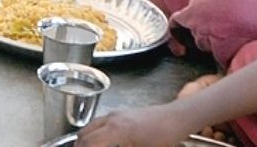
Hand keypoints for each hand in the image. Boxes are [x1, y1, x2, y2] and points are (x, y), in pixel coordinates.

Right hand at [76, 105, 190, 146]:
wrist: (177, 118)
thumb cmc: (164, 136)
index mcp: (116, 130)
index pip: (88, 142)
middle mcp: (113, 119)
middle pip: (85, 133)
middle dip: (80, 145)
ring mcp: (117, 113)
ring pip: (92, 126)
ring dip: (86, 138)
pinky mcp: (123, 113)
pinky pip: (101, 122)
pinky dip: (95, 132)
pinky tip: (102, 142)